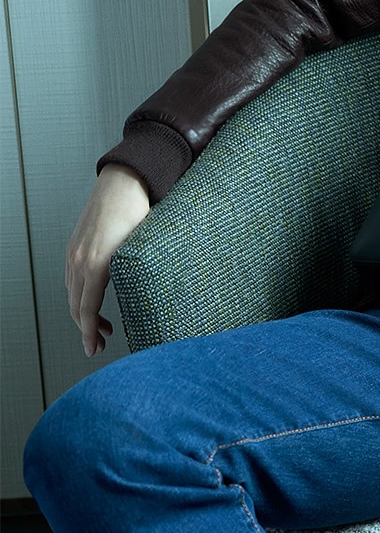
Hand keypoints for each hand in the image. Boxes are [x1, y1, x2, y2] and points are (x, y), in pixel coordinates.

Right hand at [66, 164, 149, 356]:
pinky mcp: (75, 246)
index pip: (87, 310)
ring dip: (84, 314)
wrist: (124, 182)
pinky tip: (94, 300)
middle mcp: (79, 260)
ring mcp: (74, 252)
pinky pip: (73, 279)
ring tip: (103, 327)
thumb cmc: (140, 212)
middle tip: (100, 345)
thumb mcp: (144, 246)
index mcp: (97, 264)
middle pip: (76, 306)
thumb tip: (154, 299)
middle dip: (86, 329)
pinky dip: (80, 296)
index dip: (89, 334)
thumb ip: (140, 273)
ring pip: (73, 294)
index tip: (93, 350)